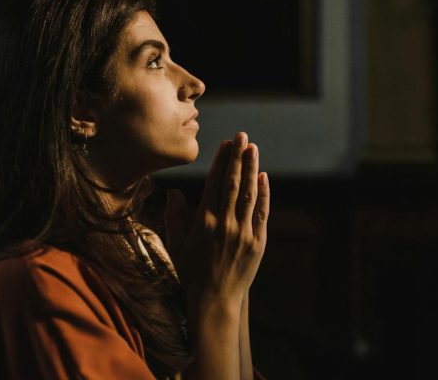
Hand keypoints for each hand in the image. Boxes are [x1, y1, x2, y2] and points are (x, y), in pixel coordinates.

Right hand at [165, 132, 269, 306]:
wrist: (214, 300)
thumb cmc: (191, 271)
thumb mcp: (175, 244)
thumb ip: (175, 216)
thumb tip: (174, 192)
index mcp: (203, 222)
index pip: (214, 183)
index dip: (220, 161)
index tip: (225, 144)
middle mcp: (224, 224)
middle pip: (232, 183)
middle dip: (238, 157)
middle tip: (242, 136)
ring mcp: (243, 233)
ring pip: (248, 193)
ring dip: (251, 169)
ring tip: (253, 148)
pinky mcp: (258, 243)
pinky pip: (261, 212)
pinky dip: (263, 193)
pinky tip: (263, 177)